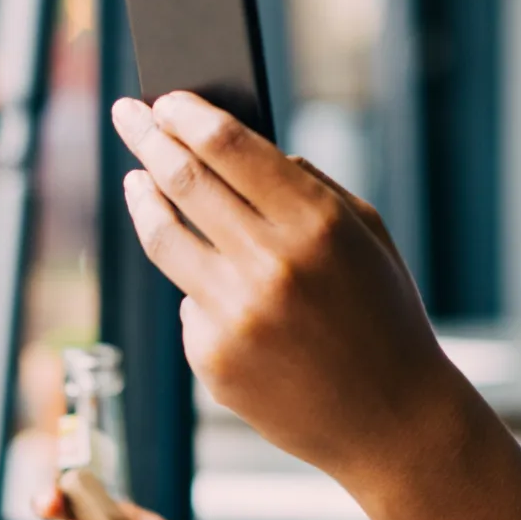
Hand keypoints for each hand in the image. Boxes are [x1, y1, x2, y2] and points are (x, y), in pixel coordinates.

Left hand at [111, 93, 460, 486]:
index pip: (229, 147)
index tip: (164, 98)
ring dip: (142, 198)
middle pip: (183, 180)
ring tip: (135, 179)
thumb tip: (244, 148)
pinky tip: (218, 285)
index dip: (188, 115)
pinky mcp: (212, 359)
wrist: (392, 422)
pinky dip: (199, 284)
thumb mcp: (367, 235)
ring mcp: (235, 315)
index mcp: (317, 223)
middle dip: (147, 138)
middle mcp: (270, 264)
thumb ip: (310, 185)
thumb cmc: (385, 316)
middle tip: (127, 114)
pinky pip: (190, 302)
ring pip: (164, 238)